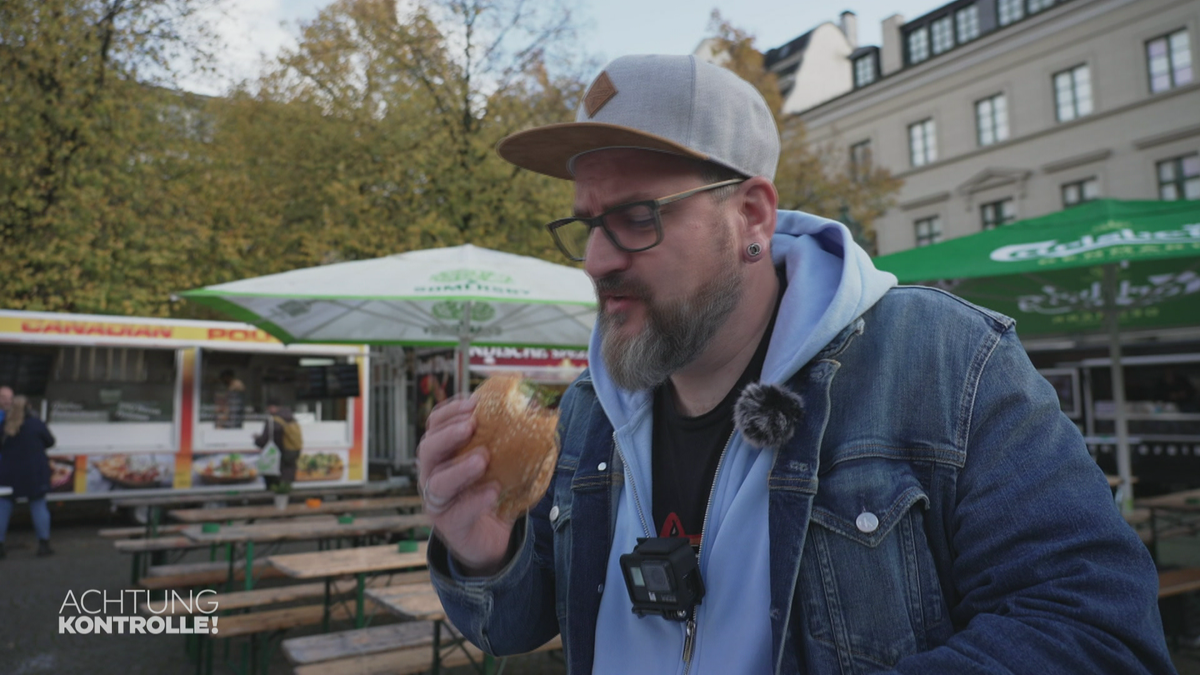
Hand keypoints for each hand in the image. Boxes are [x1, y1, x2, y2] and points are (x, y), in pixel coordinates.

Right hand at [417, 395, 514, 574]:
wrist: (489, 540)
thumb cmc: (492, 492)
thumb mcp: (496, 463)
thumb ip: (503, 442)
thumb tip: (534, 412)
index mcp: (442, 455)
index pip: (435, 426)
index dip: (450, 412)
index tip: (473, 402)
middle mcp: (433, 476)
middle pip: (427, 450)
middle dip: (448, 434)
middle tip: (472, 424)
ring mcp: (438, 503)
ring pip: (438, 483)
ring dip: (460, 468)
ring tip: (483, 458)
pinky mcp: (450, 526)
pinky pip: (459, 512)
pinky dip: (476, 500)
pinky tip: (493, 491)